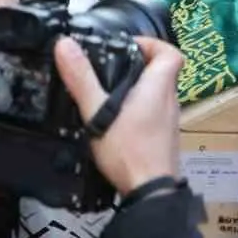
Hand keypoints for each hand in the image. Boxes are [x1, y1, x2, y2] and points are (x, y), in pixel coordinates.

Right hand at [54, 35, 183, 195]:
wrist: (150, 193)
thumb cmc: (129, 151)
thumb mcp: (99, 113)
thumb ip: (82, 79)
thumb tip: (66, 45)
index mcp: (159, 87)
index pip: (171, 52)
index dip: (152, 44)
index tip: (128, 47)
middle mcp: (170, 101)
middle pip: (161, 72)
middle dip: (137, 66)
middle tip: (110, 68)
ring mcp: (169, 122)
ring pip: (157, 94)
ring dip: (137, 89)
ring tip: (108, 94)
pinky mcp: (163, 138)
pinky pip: (153, 114)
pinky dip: (138, 110)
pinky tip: (116, 122)